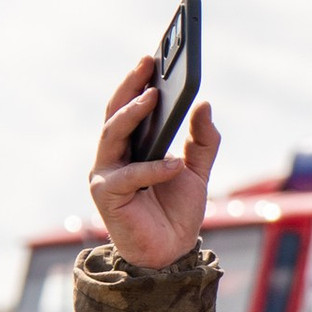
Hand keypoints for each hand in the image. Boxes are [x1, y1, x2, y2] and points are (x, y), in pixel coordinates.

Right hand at [89, 56, 221, 270]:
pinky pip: (130, 176)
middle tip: (147, 63)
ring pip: (112, 134)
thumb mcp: (197, 171)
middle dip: (130, 86)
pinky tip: (176, 165)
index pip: (130, 106)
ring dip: (132, 114)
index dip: (139, 81)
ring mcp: (106, 173)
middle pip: (115, 112)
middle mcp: (113, 155)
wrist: (170, 253)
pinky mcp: (107, 195)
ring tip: (153, 97)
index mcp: (131, 146)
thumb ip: (202, 140)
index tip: (153, 57)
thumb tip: (204, 104)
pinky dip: (154, 169)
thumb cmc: (177, 212)